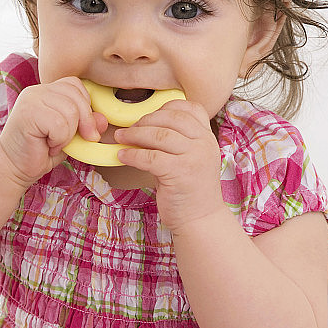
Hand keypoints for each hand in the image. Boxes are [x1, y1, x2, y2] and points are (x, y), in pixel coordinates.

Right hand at [0, 77, 107, 186]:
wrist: (13, 168)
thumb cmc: (40, 152)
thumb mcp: (70, 136)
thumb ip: (86, 125)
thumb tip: (104, 119)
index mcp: (46, 91)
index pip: (76, 85)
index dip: (85, 106)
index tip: (82, 130)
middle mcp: (37, 90)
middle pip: (76, 96)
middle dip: (83, 122)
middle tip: (72, 141)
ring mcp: (31, 99)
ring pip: (70, 111)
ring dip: (68, 134)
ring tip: (53, 143)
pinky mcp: (28, 113)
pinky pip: (59, 124)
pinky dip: (59, 140)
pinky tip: (47, 145)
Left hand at [115, 100, 223, 231]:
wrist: (200, 219)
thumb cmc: (188, 190)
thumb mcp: (189, 158)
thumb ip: (175, 140)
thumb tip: (142, 126)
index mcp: (207, 137)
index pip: (189, 108)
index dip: (165, 108)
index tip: (148, 117)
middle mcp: (204, 143)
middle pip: (170, 118)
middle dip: (145, 120)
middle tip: (128, 129)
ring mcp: (194, 157)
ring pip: (159, 135)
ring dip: (134, 135)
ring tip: (121, 138)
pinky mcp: (180, 173)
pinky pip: (150, 157)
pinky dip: (133, 155)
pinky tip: (123, 156)